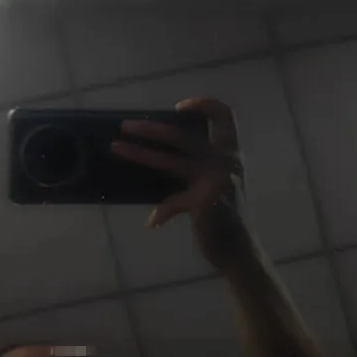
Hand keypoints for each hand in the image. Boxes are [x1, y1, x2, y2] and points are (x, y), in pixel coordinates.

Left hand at [110, 97, 254, 271]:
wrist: (240, 252)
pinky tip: (154, 222)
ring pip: (169, 162)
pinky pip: (172, 202)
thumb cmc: (226, 216)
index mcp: (231, 154)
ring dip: (139, 153)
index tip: (178, 107)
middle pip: (181, 136)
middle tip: (125, 126)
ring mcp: (216, 181)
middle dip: (150, 129)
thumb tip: (162, 149)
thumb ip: (201, 165)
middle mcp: (226, 162)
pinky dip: (162, 213)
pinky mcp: (205, 202)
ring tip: (116, 147)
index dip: (204, 105)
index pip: (226, 117)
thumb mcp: (221, 183)